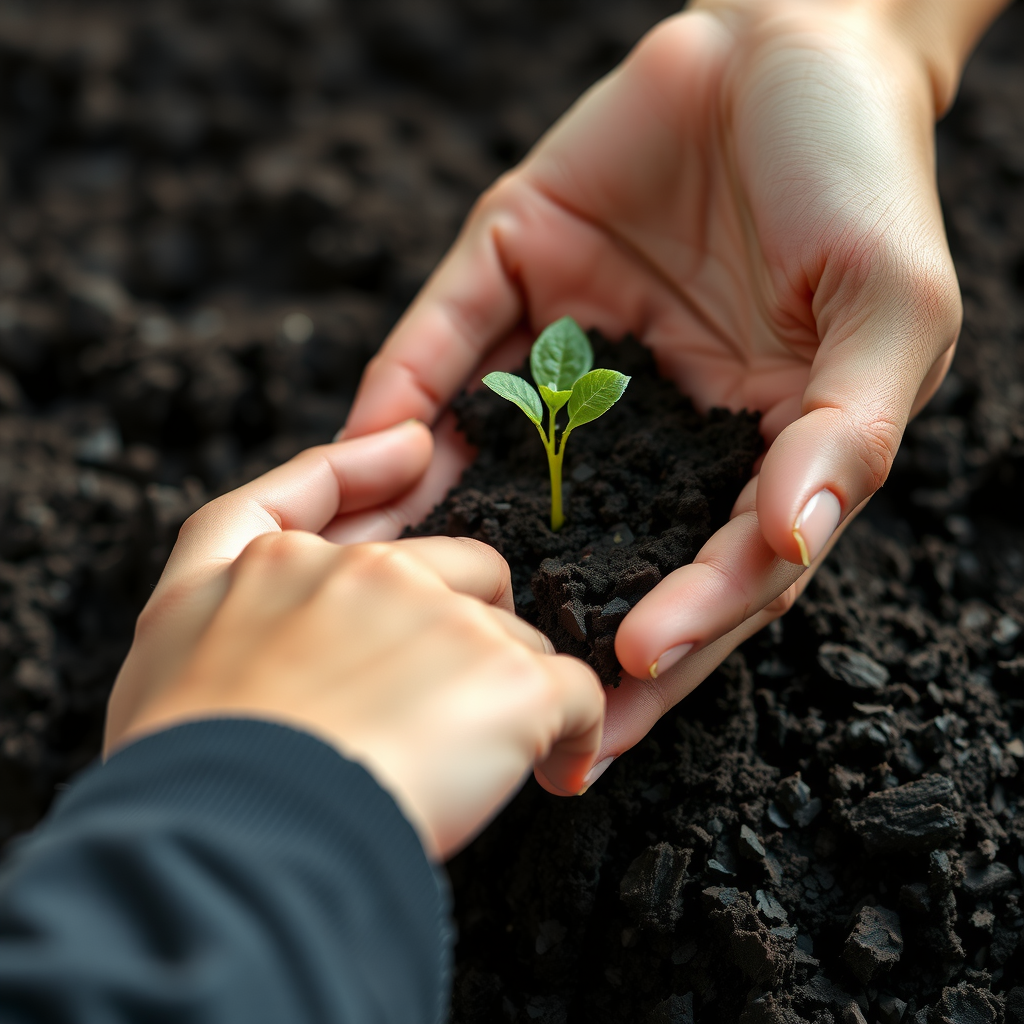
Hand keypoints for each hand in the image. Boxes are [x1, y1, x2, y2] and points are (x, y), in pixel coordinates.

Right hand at [106, 432, 603, 859]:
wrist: (226, 845)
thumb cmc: (191, 747)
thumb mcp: (179, 607)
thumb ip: (261, 514)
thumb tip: (399, 440)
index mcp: (294, 558)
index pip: (371, 524)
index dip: (403, 525)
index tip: (428, 501)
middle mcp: (378, 572)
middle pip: (465, 581)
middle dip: (464, 634)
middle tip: (438, 710)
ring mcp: (449, 622)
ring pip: (516, 642)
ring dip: (504, 693)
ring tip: (469, 763)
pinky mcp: (510, 683)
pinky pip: (576, 693)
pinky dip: (572, 730)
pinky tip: (554, 767)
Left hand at [341, 1, 964, 761]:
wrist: (795, 28)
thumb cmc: (864, 177)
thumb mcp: (887, 315)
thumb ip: (841, 437)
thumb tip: (790, 548)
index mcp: (744, 444)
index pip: (705, 567)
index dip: (674, 632)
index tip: (621, 681)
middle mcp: (647, 416)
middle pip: (592, 542)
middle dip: (551, 625)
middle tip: (498, 713)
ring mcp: (571, 347)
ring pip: (497, 457)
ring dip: (445, 528)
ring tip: (397, 607)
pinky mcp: (515, 266)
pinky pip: (447, 339)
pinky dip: (404, 392)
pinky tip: (366, 456)